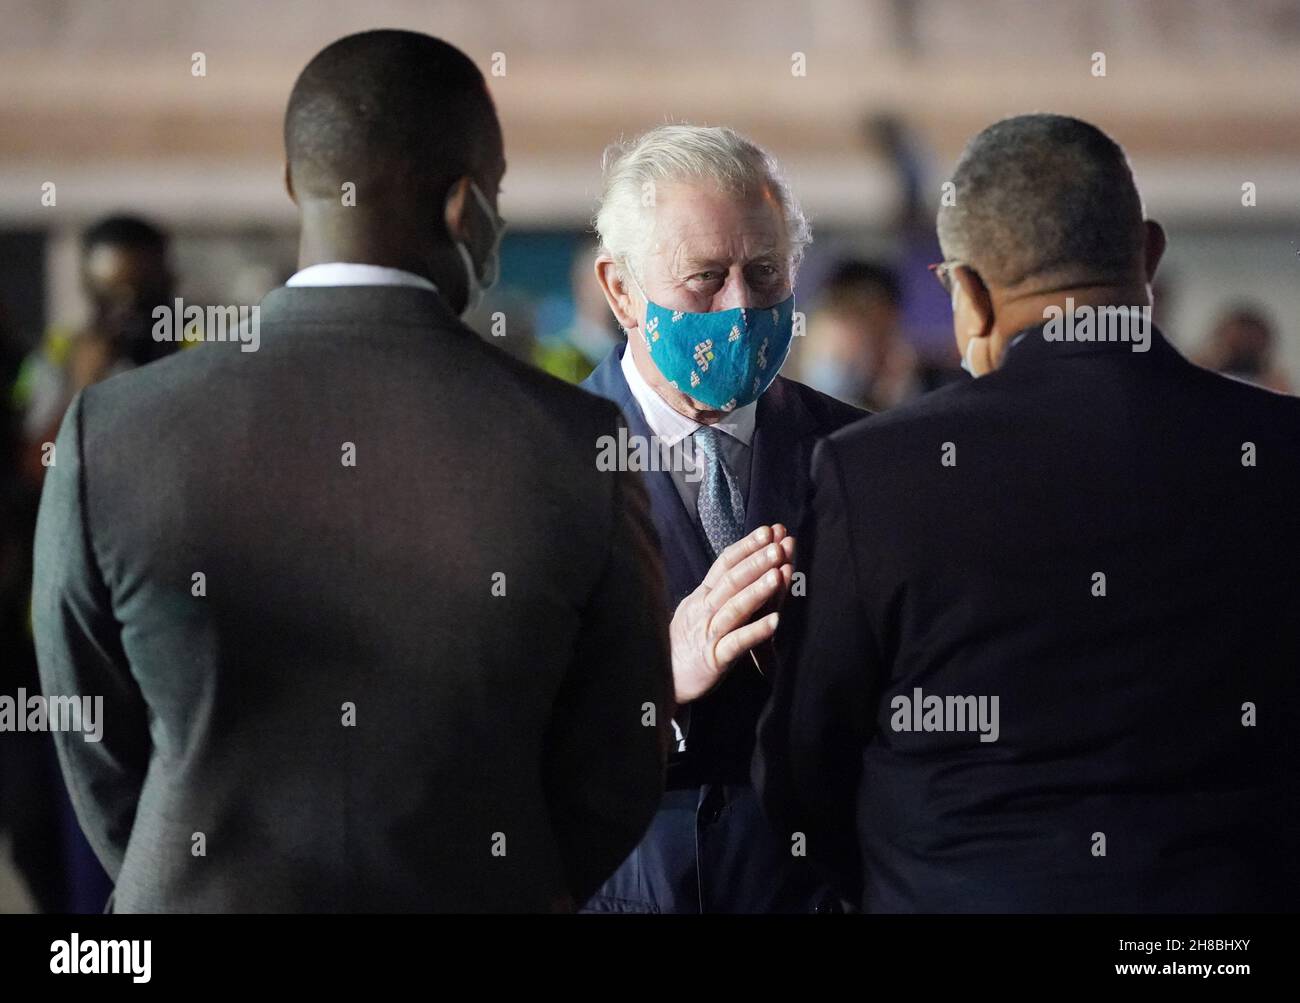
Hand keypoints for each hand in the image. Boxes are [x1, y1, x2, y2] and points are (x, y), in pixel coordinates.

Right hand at [669, 524, 794, 704]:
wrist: (662, 678)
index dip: (746, 546)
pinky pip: (736, 643)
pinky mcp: (713, 659)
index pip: (724, 564)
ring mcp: (708, 633)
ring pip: (734, 607)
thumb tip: (743, 564)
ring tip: (779, 574)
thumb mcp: (698, 609)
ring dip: (758, 590)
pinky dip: (755, 631)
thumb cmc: (687, 643)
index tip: (768, 530)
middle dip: (756, 561)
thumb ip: (719, 590)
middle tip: (778, 544)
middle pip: (731, 580)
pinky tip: (776, 622)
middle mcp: (704, 610)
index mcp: (702, 596)